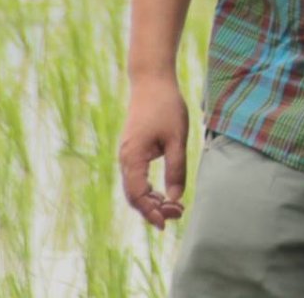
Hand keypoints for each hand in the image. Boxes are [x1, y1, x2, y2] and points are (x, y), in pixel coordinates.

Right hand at [117, 75, 188, 229]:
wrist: (152, 81)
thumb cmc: (166, 107)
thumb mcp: (177, 139)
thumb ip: (176, 169)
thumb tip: (176, 198)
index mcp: (133, 158)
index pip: (137, 195)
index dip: (151, 212)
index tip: (168, 222)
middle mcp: (125, 159)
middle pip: (134, 196)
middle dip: (153, 209)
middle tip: (178, 214)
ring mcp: (127, 154)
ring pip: (135, 187)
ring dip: (152, 200)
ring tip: (175, 207)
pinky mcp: (133, 150)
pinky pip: (137, 177)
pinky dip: (149, 189)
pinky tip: (165, 192)